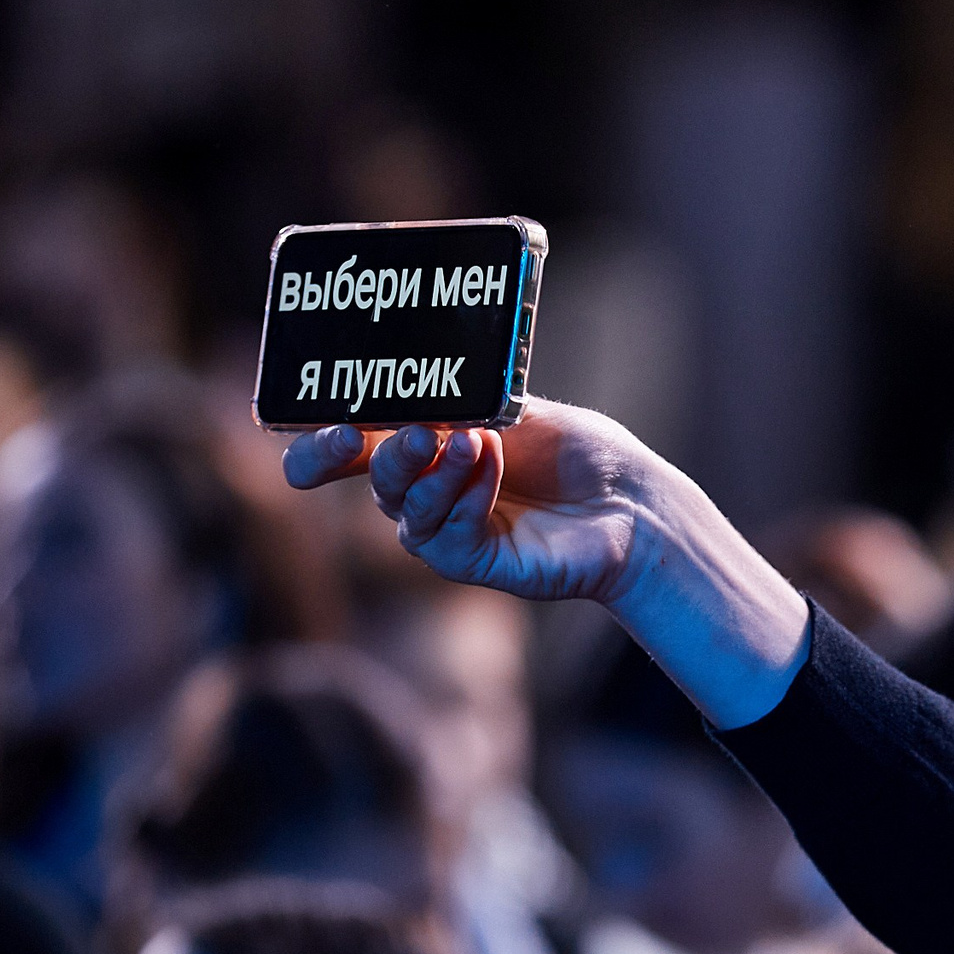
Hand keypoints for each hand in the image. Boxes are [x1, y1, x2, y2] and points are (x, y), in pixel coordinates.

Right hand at [284, 402, 649, 604]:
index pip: (354, 447)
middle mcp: (429, 491)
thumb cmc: (578, 452)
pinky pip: (446, 536)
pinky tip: (491, 469)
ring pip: (405, 507)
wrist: (630, 499)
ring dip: (432, 471)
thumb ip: (460, 402)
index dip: (323, 445)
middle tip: (410, 431)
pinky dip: (465, 497)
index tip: (329, 429)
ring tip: (469, 441)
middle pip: (373, 478)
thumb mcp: (514, 410)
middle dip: (380, 453)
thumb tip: (412, 392)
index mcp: (428, 447)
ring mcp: (448, 529)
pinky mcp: (473, 562)